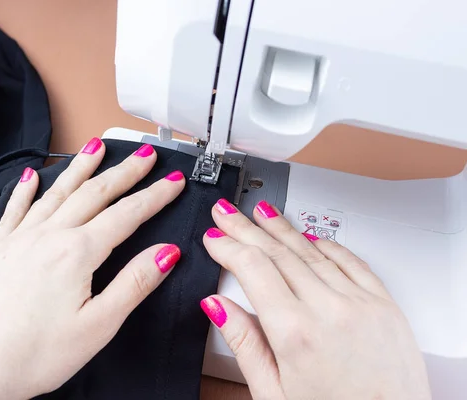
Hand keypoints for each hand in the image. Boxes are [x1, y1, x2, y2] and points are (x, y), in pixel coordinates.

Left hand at [0, 139, 185, 399]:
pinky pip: (15, 210)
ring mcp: (19, 240)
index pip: (126, 214)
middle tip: (143, 154)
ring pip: (56, 192)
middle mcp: (47, 236)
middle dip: (124, 171)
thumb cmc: (33, 355)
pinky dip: (26, 190)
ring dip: (80, 168)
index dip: (155, 195)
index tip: (173, 181)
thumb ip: (134, 283)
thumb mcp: (98, 326)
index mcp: (76, 253)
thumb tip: (167, 252)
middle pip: (94, 193)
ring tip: (96, 147)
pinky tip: (31, 176)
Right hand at [200, 199, 430, 399]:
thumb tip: (217, 306)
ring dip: (281, 227)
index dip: (228, 246)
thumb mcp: (273, 392)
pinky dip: (326, 243)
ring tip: (261, 212)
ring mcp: (359, 303)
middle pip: (277, 252)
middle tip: (227, 212)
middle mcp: (329, 310)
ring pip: (312, 250)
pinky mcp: (383, 304)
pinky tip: (309, 234)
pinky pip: (350, 260)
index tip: (214, 237)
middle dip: (245, 228)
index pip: (252, 269)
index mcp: (295, 333)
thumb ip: (243, 343)